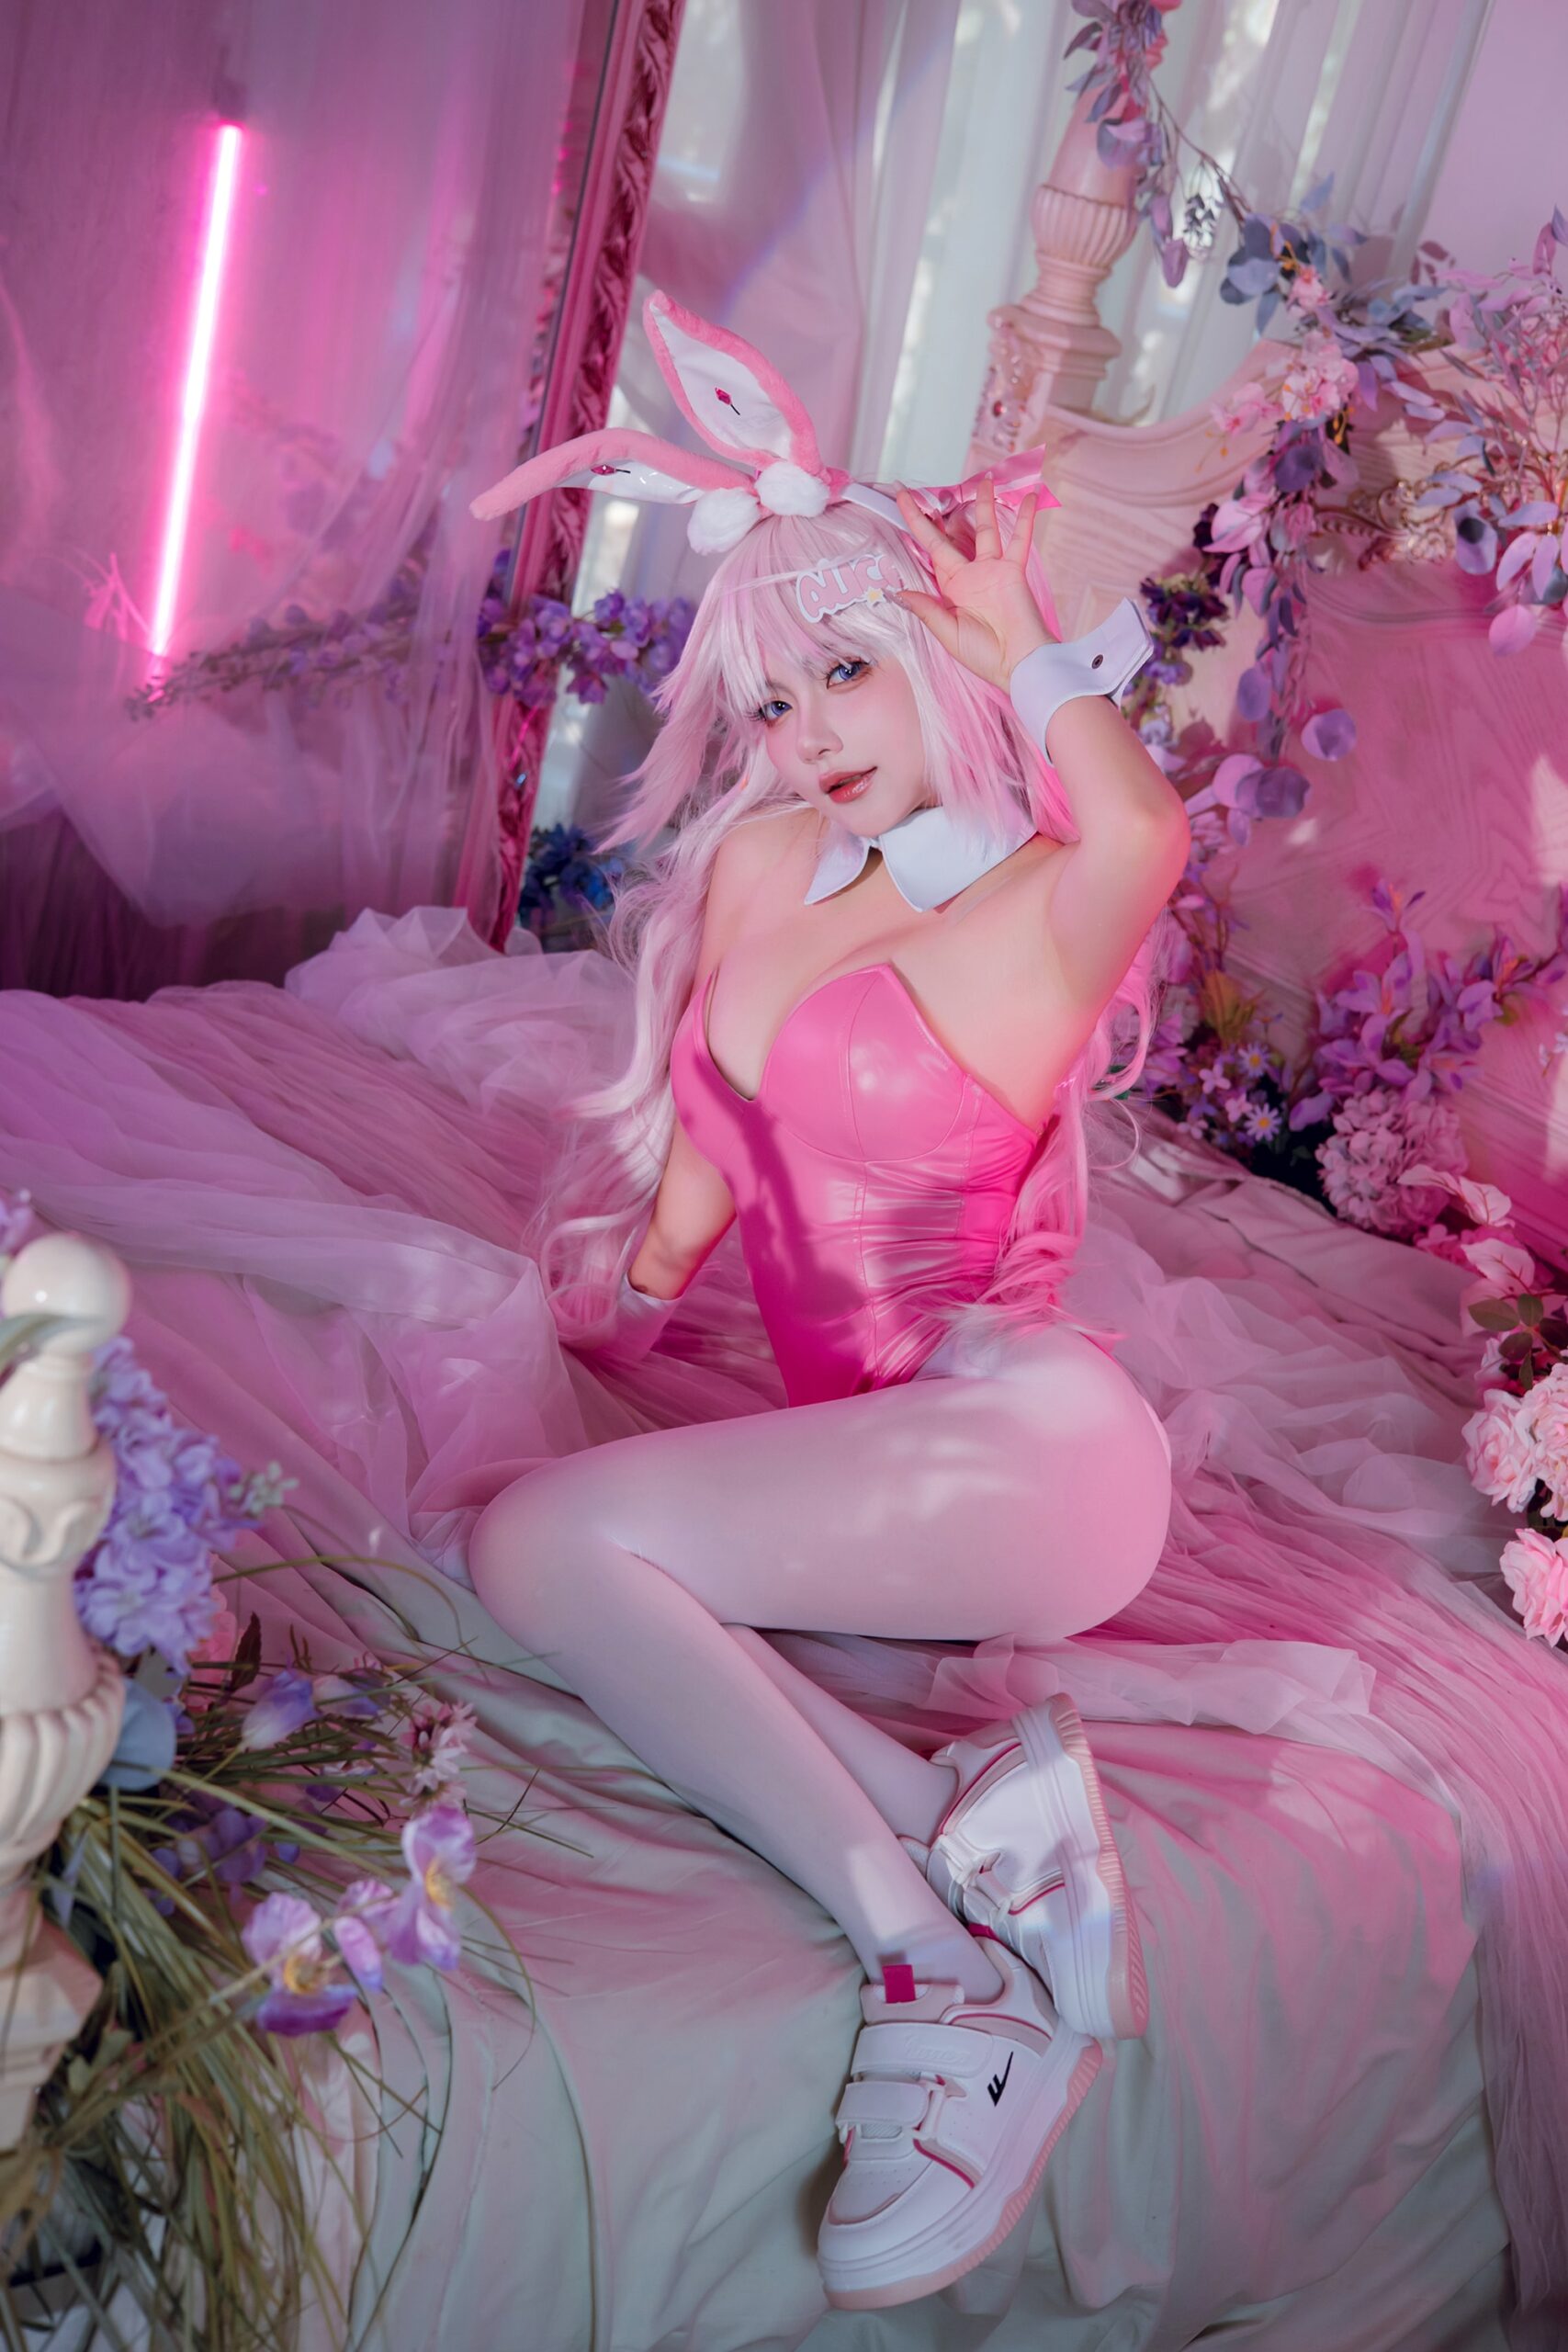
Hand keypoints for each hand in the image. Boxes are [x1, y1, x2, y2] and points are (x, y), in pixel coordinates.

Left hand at [891, 476, 1054, 690]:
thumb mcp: (946, 632)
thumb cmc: (983, 655)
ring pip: (986, 530)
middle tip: (921, 490)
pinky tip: (1029, 497)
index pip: (928, 552)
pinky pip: (1019, 540)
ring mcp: (992, 571)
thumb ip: (926, 608)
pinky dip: (1025, 519)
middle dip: (936, 514)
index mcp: (951, 590)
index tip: (901, 503)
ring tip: (983, 480)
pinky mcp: (1013, 571)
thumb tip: (896, 591)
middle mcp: (970, 576)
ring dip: (984, 505)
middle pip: (950, 537)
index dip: (915, 527)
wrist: (1018, 664)